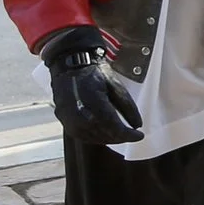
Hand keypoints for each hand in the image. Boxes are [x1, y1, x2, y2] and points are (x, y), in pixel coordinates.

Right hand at [41, 26, 143, 144]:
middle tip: (132, 135)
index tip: (140, 136)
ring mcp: (68, 118)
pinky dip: (96, 137)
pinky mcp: (63, 120)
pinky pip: (81, 135)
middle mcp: (78, 113)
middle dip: (120, 138)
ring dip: (109, 139)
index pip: (113, 126)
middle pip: (103, 134)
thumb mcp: (115, 84)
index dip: (128, 134)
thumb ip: (127, 106)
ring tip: (120, 136)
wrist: (71, 65)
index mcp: (93, 101)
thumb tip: (137, 125)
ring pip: (92, 138)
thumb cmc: (94, 73)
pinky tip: (105, 135)